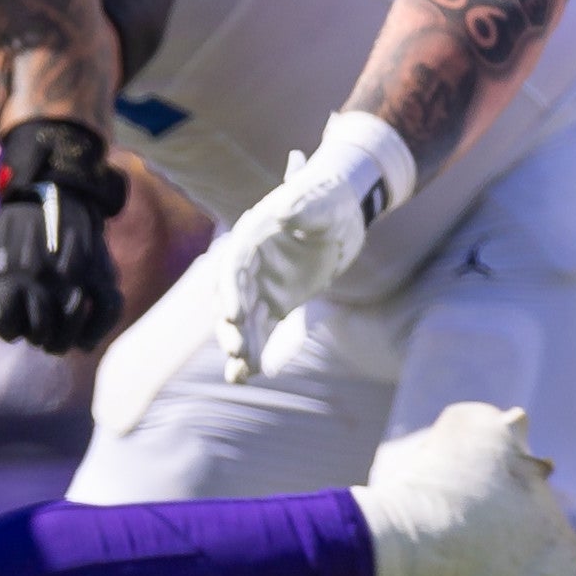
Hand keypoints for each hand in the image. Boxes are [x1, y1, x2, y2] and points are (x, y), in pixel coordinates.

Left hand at [0, 115, 127, 351]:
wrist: (54, 193)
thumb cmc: (10, 226)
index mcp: (11, 274)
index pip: (7, 326)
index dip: (5, 329)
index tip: (6, 322)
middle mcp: (43, 279)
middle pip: (40, 332)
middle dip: (34, 336)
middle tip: (33, 330)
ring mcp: (75, 277)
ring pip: (70, 326)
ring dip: (62, 339)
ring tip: (55, 339)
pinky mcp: (102, 271)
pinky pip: (106, 309)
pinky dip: (97, 329)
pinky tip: (84, 340)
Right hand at [213, 108, 414, 383]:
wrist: (344, 209)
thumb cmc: (331, 198)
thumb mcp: (323, 200)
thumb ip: (305, 206)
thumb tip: (287, 211)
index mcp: (252, 237)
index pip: (234, 267)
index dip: (232, 292)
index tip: (235, 316)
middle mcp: (249, 263)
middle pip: (231, 298)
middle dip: (231, 326)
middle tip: (238, 350)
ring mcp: (260, 284)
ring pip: (242, 320)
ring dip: (240, 345)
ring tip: (241, 373)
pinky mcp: (275, 302)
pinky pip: (260, 330)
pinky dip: (253, 352)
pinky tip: (246, 376)